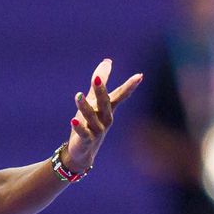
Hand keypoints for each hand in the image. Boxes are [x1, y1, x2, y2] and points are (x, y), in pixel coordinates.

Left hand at [65, 57, 144, 173]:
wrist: (82, 151)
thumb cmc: (89, 123)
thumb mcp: (93, 101)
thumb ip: (100, 83)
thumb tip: (107, 61)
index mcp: (108, 108)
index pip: (120, 95)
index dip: (129, 86)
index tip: (140, 76)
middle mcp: (105, 118)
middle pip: (105, 103)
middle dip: (101, 91)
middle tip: (96, 78)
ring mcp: (97, 130)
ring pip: (92, 117)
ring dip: (85, 107)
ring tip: (78, 95)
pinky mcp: (86, 140)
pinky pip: (84, 133)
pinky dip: (79, 127)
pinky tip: (73, 120)